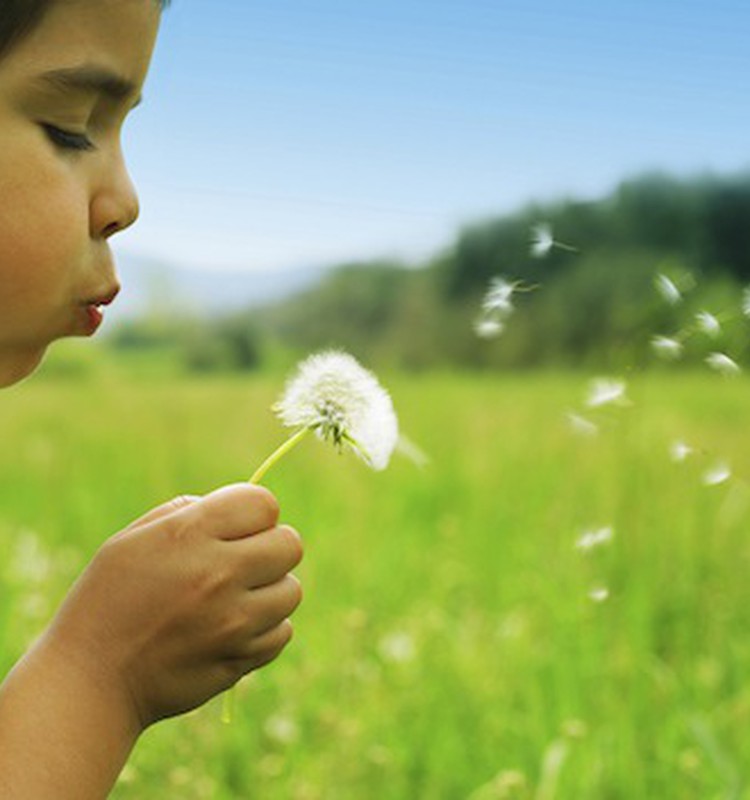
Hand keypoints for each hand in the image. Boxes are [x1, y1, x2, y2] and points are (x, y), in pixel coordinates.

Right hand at [40, 483, 302, 728]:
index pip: (264, 504)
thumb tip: (236, 509)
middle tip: (243, 561)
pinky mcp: (240, 659)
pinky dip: (266, 629)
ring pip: (292, 590)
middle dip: (271, 547)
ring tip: (235, 598)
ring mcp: (234, 621)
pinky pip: (282, 632)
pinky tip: (233, 629)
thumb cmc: (107, 600)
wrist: (89, 681)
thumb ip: (188, 513)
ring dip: (271, 590)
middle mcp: (219, 574)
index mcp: (190, 535)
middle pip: (290, 544)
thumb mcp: (133, 539)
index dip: (255, 511)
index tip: (238, 526)